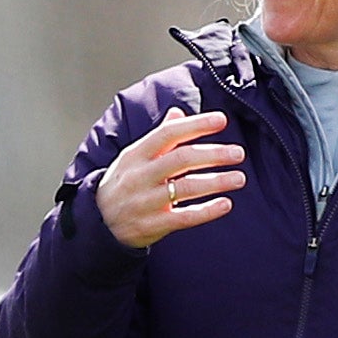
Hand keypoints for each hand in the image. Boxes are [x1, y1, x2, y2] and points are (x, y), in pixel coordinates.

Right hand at [94, 107, 240, 248]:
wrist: (98, 223)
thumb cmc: (123, 183)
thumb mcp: (134, 156)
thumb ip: (159, 136)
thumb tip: (178, 111)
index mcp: (136, 154)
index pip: (168, 133)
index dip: (196, 125)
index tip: (221, 120)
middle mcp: (140, 176)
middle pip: (181, 159)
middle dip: (213, 154)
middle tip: (238, 153)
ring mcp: (145, 202)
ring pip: (186, 188)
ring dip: (216, 182)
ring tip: (239, 178)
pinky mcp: (152, 225)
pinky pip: (183, 218)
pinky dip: (207, 211)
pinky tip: (226, 204)